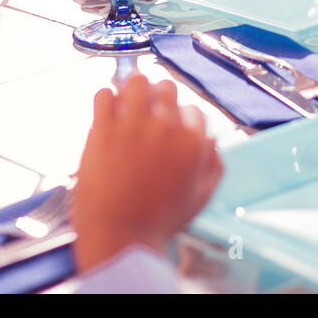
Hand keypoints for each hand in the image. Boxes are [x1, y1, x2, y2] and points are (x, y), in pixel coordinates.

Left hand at [72, 74, 221, 272]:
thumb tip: (212, 140)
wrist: (120, 236)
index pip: (191, 109)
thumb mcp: (201, 198)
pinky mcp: (103, 128)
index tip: (169, 127)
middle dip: (158, 98)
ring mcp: (133, 124)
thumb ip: (214, 166)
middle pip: (166, 87)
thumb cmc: (159, 221)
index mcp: (192, 141)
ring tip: (127, 105)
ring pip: (136, 81)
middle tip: (147, 113)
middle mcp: (166, 126)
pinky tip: (106, 114)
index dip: (180, 118)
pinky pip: (104, 94)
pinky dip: (106, 99)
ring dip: (133, 91)